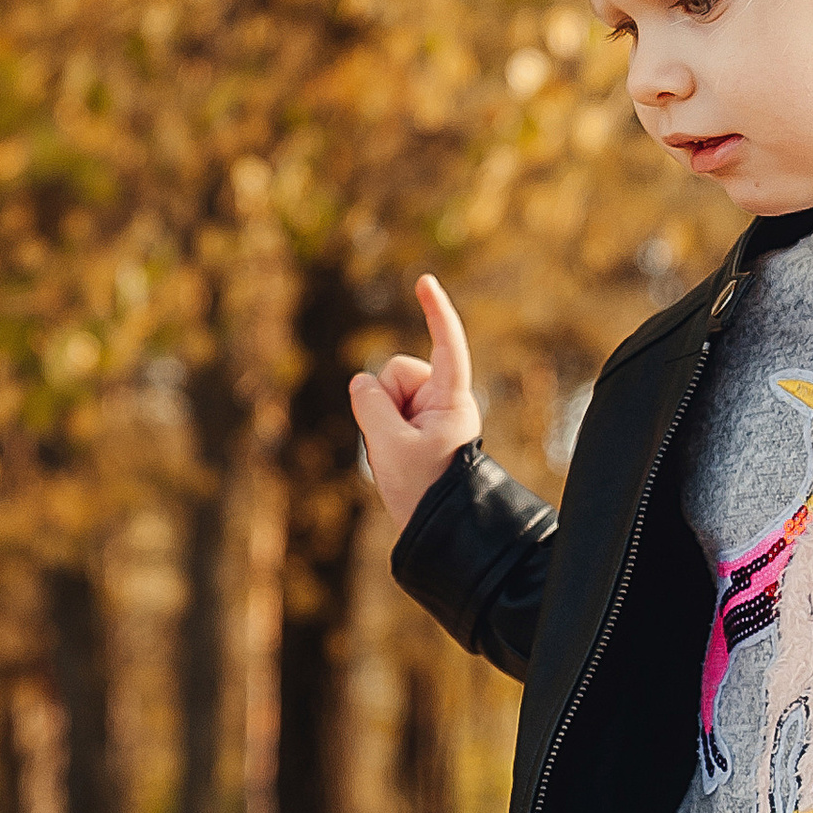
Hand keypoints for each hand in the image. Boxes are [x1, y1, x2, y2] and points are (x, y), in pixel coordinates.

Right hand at [349, 274, 482, 538]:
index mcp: (452, 401)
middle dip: (386, 401)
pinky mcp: (418, 428)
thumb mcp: (389, 447)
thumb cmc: (425, 493)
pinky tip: (395, 458)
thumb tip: (361, 383)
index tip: (425, 281)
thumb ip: (369, 406)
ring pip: (386, 393)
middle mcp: (445, 401)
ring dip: (383, 421)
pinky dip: (382, 432)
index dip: (435, 312)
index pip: (447, 346)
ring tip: (399, 456)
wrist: (442, 532)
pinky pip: (385, 413)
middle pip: (396, 372)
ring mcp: (430, 415)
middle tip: (399, 446)